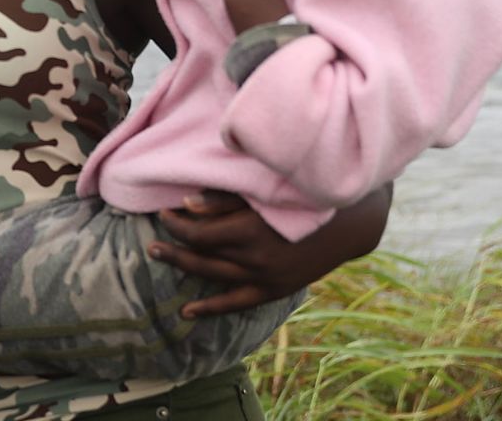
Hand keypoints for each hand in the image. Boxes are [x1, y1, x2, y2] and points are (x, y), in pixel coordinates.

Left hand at [150, 184, 391, 318]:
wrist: (350, 223)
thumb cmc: (306, 194)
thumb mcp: (266, 190)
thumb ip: (226, 198)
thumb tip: (186, 204)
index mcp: (251, 228)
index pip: (199, 232)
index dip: (177, 224)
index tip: (165, 212)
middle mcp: (255, 258)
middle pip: (201, 255)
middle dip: (173, 246)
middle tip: (151, 241)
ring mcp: (266, 277)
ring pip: (214, 277)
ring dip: (185, 268)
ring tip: (160, 258)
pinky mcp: (276, 289)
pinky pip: (237, 303)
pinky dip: (212, 307)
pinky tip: (188, 312)